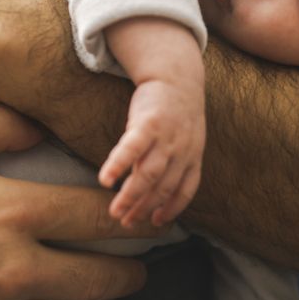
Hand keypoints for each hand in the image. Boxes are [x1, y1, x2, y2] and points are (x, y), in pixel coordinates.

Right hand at [0, 103, 157, 299]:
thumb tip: (39, 124)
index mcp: (7, 214)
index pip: (99, 219)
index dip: (133, 218)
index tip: (152, 217)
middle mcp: (10, 274)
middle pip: (100, 281)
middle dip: (128, 273)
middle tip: (140, 264)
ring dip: (85, 298)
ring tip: (95, 283)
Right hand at [99, 78, 204, 227]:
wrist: (176, 76)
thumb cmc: (176, 113)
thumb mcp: (187, 139)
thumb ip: (176, 163)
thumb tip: (158, 191)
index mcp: (193, 156)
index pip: (185, 190)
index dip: (171, 208)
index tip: (155, 222)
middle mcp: (182, 151)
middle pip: (163, 187)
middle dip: (144, 208)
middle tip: (125, 222)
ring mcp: (166, 137)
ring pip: (149, 174)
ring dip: (131, 196)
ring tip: (115, 211)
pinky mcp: (147, 123)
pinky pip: (131, 149)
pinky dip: (118, 166)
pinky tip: (105, 180)